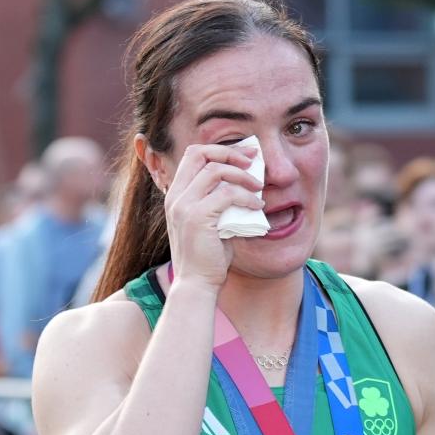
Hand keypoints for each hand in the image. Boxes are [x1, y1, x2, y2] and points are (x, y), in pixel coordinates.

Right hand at [165, 143, 264, 289]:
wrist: (196, 284)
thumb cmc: (207, 257)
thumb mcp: (211, 222)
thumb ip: (219, 202)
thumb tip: (246, 185)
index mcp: (176, 195)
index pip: (194, 155)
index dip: (220, 150)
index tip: (244, 155)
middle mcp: (176, 197)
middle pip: (200, 153)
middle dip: (230, 153)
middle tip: (253, 161)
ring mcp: (184, 206)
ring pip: (216, 171)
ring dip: (242, 175)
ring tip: (258, 187)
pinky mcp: (197, 218)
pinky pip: (227, 195)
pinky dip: (246, 196)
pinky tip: (257, 205)